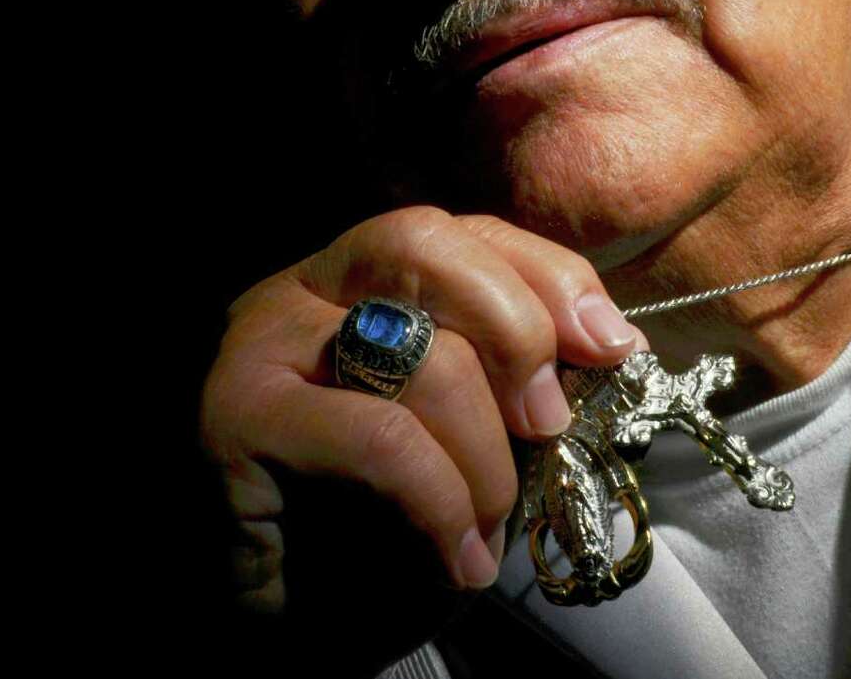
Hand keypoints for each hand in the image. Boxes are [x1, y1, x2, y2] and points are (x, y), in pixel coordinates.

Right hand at [198, 206, 646, 668]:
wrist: (279, 620)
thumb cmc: (368, 532)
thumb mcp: (455, 437)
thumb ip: (505, 379)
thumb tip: (608, 344)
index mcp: (350, 280)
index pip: (458, 231)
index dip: (546, 274)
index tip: (612, 347)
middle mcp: (297, 290)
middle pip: (424, 244)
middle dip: (517, 329)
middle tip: (548, 424)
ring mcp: (261, 347)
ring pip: (419, 354)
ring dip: (485, 458)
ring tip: (487, 533)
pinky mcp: (238, 417)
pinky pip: (383, 438)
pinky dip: (442, 502)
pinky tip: (457, 559)